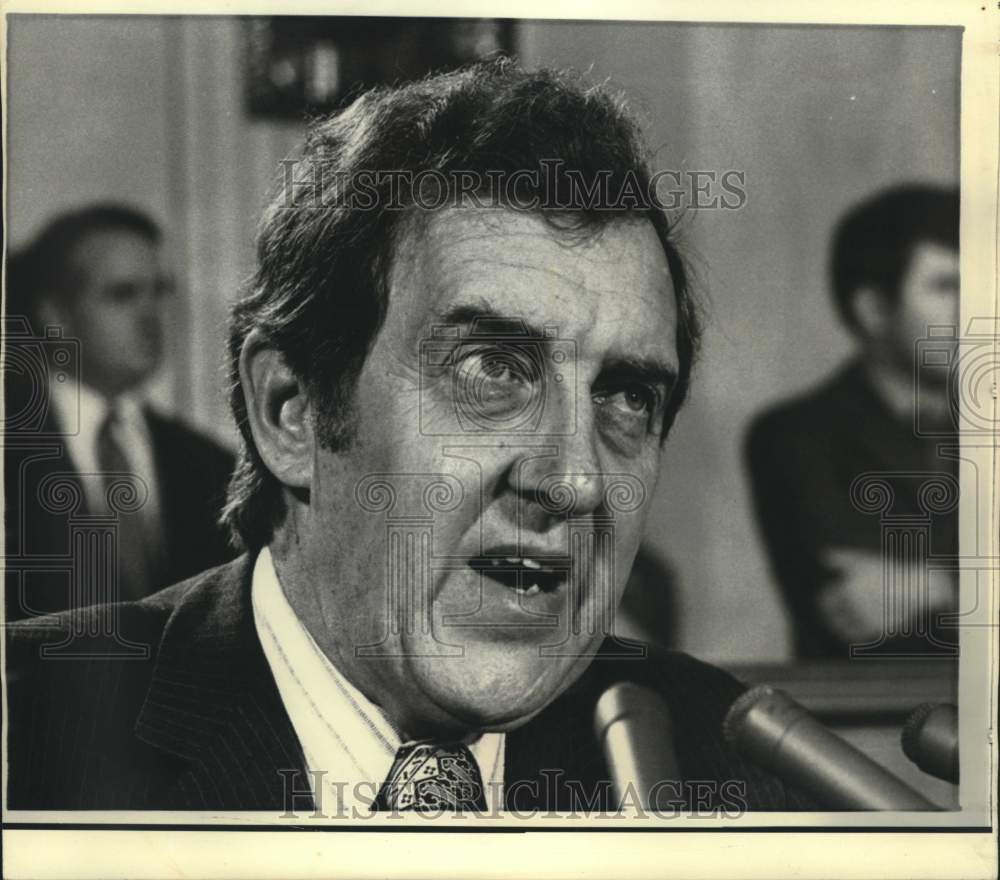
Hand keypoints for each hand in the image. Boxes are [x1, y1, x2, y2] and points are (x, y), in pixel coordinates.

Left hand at [817, 548, 955, 642]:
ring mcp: (866, 618)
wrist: (915, 588)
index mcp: (848, 589)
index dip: (825, 601)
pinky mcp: (877, 629)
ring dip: (838, 626)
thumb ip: (841, 558)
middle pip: (832, 615)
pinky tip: (850, 631)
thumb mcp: (863, 560)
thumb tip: (823, 555)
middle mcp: (854, 605)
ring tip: (837, 624)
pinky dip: (851, 635)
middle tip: (830, 614)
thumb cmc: (887, 572)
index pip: (826, 600)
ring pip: (842, 627)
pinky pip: (857, 635)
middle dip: (830, 614)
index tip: (827, 600)